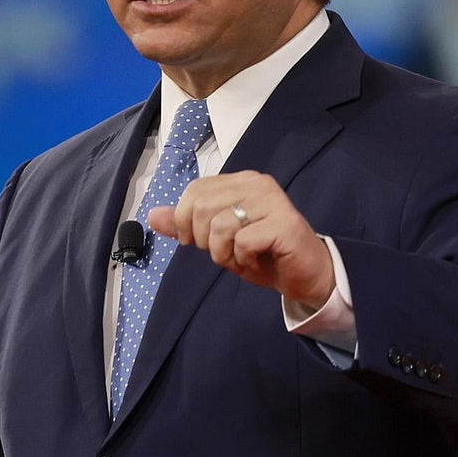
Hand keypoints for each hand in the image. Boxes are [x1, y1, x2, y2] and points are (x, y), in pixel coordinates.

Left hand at [149, 172, 336, 306]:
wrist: (304, 275)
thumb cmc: (263, 254)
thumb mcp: (217, 240)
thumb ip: (186, 225)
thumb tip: (153, 215)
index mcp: (241, 181)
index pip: (195, 190)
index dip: (185, 220)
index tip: (195, 241)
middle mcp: (257, 184)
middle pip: (202, 206)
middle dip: (203, 240)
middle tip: (224, 252)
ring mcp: (272, 202)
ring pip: (220, 225)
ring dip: (224, 253)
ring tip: (243, 257)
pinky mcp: (283, 223)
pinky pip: (242, 242)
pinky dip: (243, 259)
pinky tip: (258, 260)